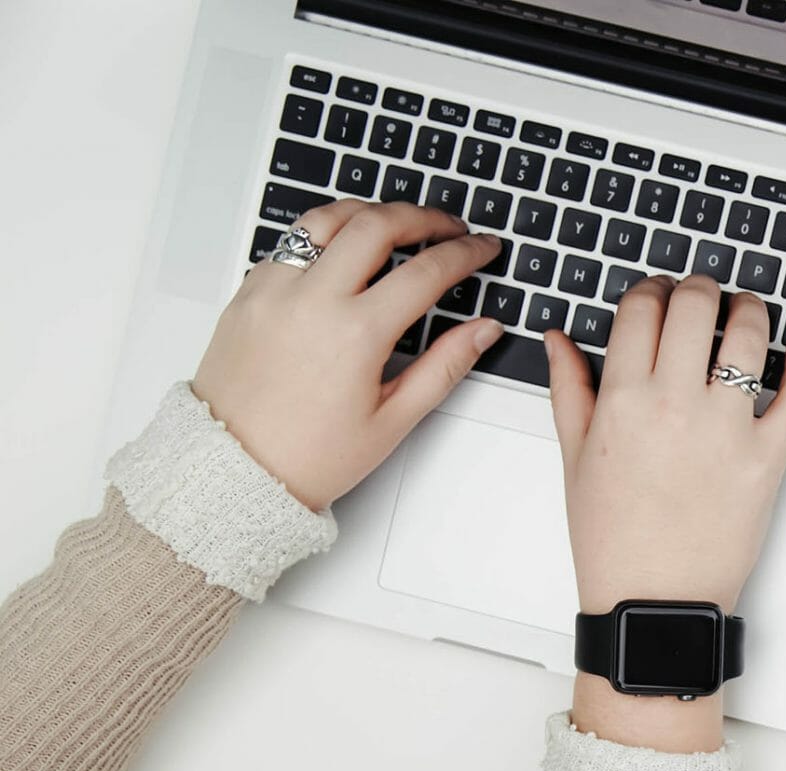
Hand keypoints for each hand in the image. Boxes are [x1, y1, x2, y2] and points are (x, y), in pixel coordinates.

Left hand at [193, 201, 503, 509]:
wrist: (231, 471)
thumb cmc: (308, 456)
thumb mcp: (393, 420)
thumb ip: (445, 366)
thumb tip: (483, 330)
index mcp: (355, 334)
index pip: (426, 271)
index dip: (465, 253)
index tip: (482, 248)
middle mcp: (311, 300)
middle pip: (377, 224)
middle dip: (423, 217)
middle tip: (449, 226)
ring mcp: (273, 291)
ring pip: (327, 219)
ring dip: (370, 213)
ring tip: (396, 223)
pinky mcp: (248, 293)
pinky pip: (291, 243)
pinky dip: (325, 236)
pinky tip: (344, 252)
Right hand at [545, 274, 785, 616]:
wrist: (654, 601)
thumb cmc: (613, 538)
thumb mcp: (575, 459)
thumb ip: (569, 389)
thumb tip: (559, 339)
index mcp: (623, 401)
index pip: (641, 309)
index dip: (652, 289)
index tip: (659, 293)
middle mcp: (675, 405)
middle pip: (695, 306)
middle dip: (700, 287)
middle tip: (703, 294)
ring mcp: (727, 429)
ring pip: (749, 336)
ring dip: (750, 310)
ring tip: (746, 312)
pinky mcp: (769, 457)